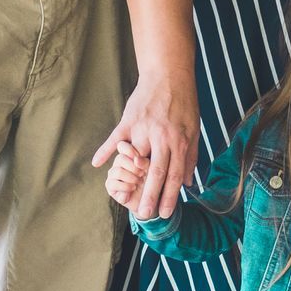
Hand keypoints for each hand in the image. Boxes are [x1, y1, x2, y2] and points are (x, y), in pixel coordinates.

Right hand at [93, 55, 197, 219]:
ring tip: (124, 194)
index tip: (164, 213)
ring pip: (134, 158)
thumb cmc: (184, 103)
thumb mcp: (193, 129)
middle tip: (145, 215)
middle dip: (150, 195)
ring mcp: (143, 129)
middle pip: (155, 172)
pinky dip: (105, 150)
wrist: (168, 75)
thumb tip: (188, 182)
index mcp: (179, 141)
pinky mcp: (129, 120)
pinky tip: (97, 164)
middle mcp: (161, 137)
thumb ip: (190, 156)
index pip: (174, 175)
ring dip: (128, 177)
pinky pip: (115, 138)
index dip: (169, 196)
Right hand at [105, 143, 163, 211]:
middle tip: (143, 174)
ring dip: (130, 178)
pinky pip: (113, 183)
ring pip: (117, 171)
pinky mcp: (110, 186)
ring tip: (139, 181)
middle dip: (133, 167)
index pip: (122, 145)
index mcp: (129, 153)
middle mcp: (119, 162)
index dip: (130, 150)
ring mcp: (113, 173)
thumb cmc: (156, 182)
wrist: (153, 201)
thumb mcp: (153, 169)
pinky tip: (133, 188)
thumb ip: (145, 162)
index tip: (138, 158)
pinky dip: (125, 186)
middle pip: (120, 158)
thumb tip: (137, 160)